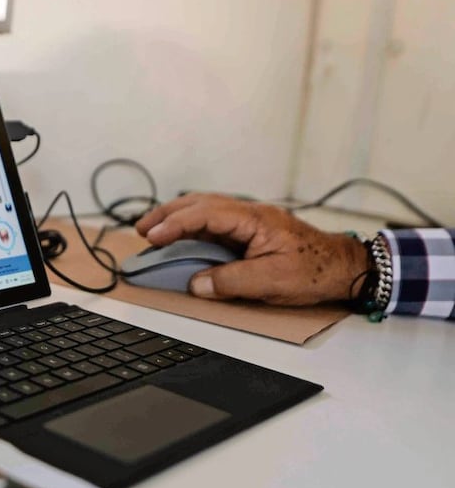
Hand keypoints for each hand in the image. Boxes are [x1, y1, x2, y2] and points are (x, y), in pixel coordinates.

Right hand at [134, 193, 368, 304]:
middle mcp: (250, 214)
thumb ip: (230, 281)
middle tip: (142, 230)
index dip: (175, 225)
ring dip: (177, 218)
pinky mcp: (251, 231)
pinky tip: (181, 236)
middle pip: (199, 203)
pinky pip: (214, 222)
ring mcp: (250, 221)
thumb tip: (197, 284)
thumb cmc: (315, 271)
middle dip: (167, 214)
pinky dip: (191, 227)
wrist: (345, 268)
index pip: (205, 214)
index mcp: (254, 219)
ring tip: (154, 231)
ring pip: (205, 209)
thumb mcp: (271, 281)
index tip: (152, 237)